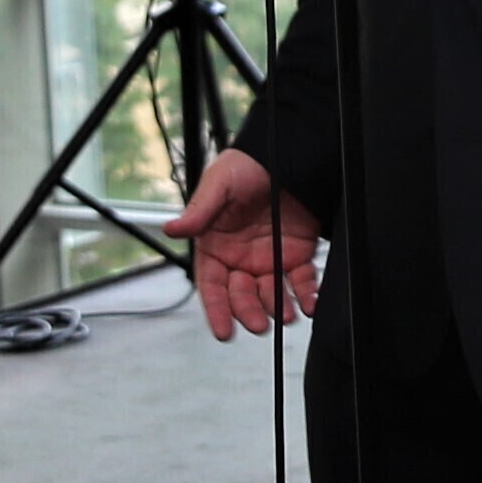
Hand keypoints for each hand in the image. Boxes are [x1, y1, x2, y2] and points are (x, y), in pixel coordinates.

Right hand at [160, 144, 322, 341]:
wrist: (286, 152)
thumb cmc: (246, 166)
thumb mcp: (219, 183)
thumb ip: (199, 211)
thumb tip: (172, 229)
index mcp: (216, 246)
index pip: (212, 285)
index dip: (216, 309)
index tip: (223, 330)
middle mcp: (242, 258)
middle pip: (242, 296)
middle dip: (249, 312)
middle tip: (258, 323)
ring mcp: (270, 259)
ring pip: (272, 294)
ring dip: (278, 307)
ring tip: (285, 314)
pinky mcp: (298, 255)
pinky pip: (302, 282)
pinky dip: (307, 295)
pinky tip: (309, 303)